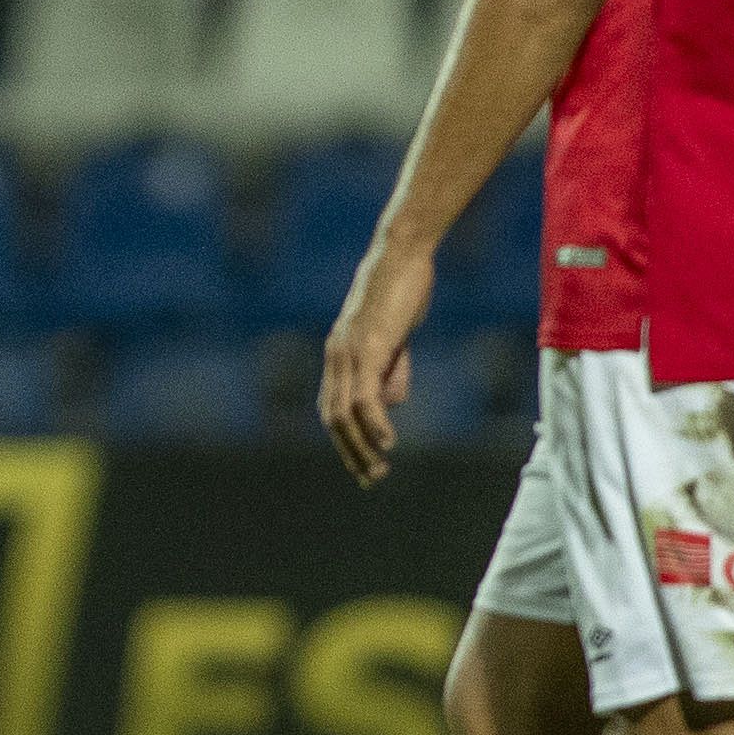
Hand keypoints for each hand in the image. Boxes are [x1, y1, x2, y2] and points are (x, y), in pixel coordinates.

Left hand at [318, 240, 434, 486]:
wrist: (402, 255)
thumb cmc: (401, 291)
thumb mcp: (394, 337)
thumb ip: (392, 370)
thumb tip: (391, 404)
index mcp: (339, 355)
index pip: (331, 407)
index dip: (343, 439)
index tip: (361, 464)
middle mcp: (336, 356)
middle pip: (331, 416)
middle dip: (349, 452)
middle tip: (370, 478)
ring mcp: (349, 351)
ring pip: (344, 411)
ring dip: (360, 445)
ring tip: (379, 469)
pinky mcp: (369, 347)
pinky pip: (365, 394)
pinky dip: (374, 422)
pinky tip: (387, 442)